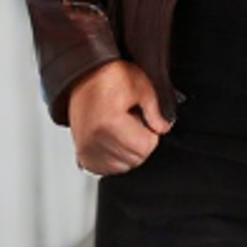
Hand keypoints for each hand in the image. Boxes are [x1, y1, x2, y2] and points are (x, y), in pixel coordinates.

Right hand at [68, 60, 170, 175]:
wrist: (83, 78)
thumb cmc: (108, 77)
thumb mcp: (141, 86)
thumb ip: (156, 111)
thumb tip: (163, 128)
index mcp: (109, 124)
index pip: (146, 147)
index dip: (150, 132)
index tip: (142, 118)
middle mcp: (94, 140)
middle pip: (136, 158)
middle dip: (139, 141)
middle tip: (129, 121)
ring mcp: (87, 150)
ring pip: (124, 166)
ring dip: (127, 150)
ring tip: (119, 128)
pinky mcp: (83, 156)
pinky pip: (108, 169)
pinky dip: (114, 158)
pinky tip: (111, 138)